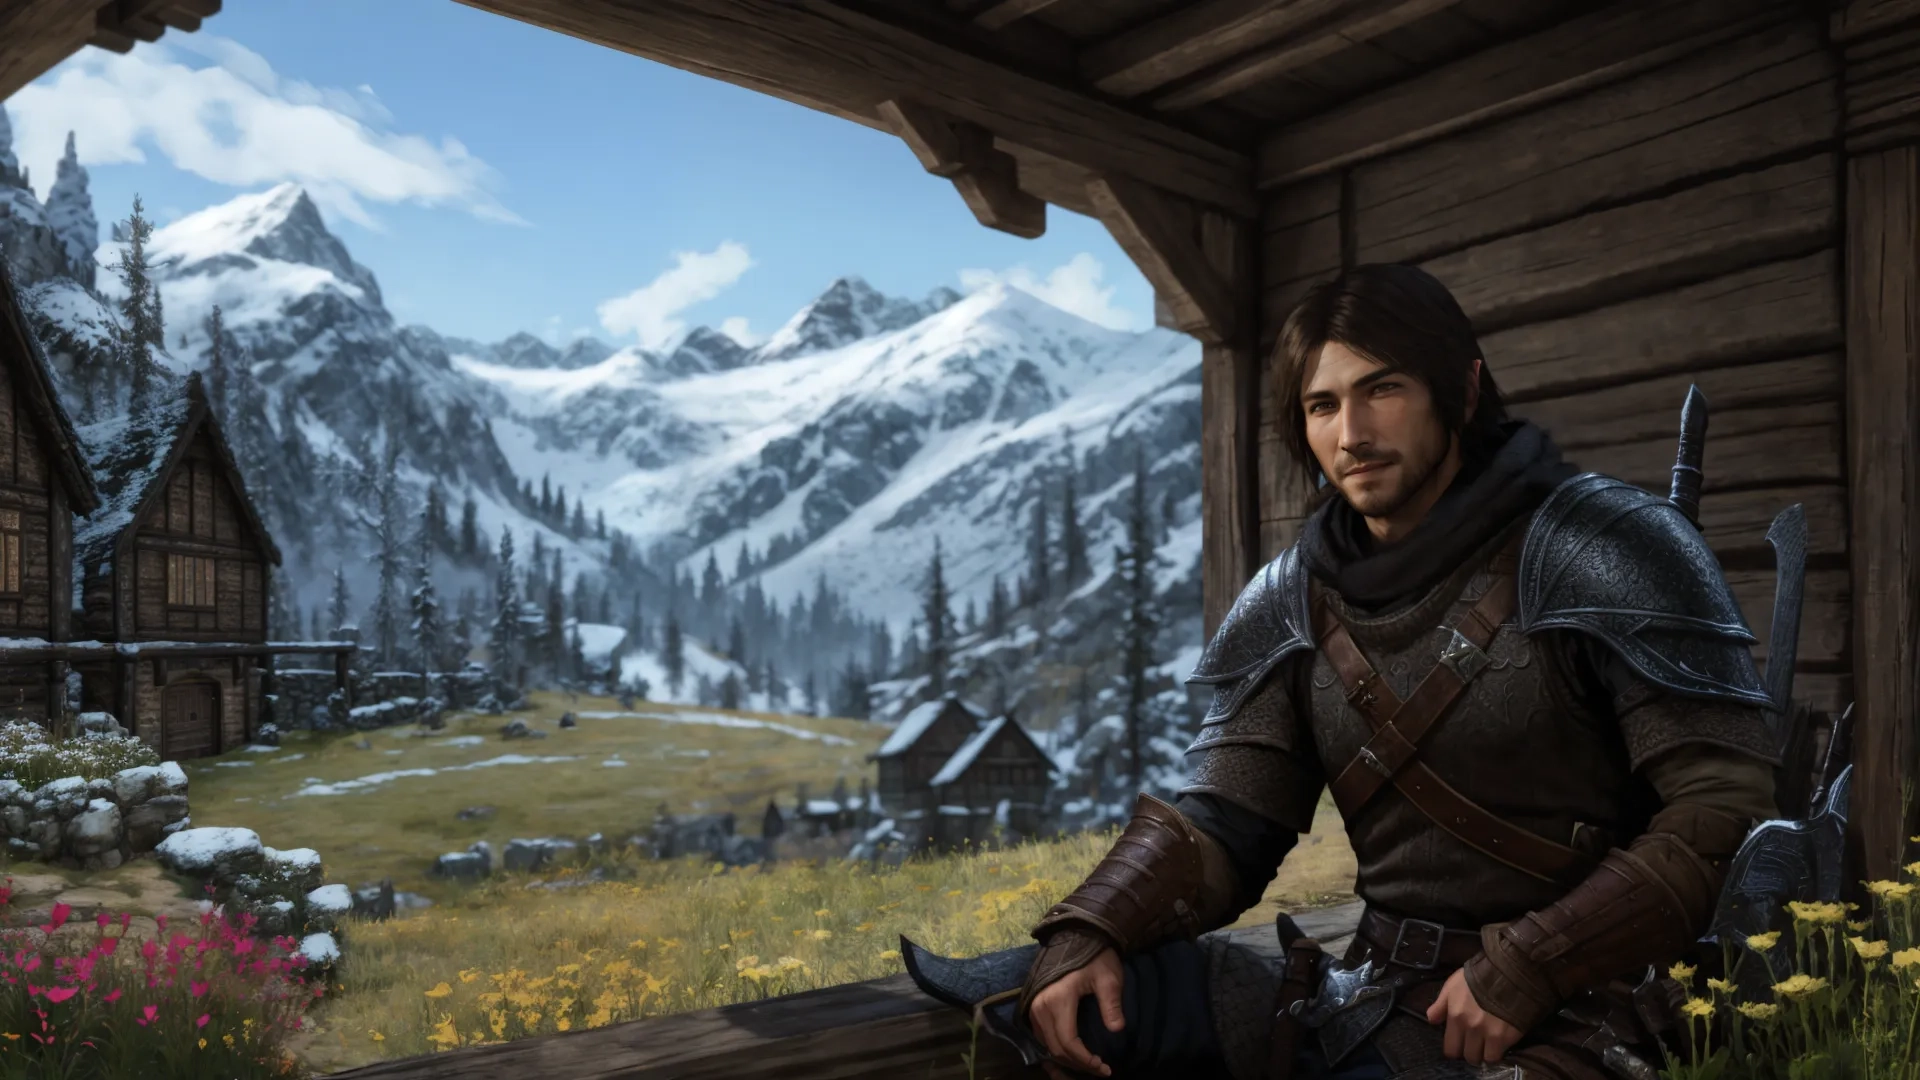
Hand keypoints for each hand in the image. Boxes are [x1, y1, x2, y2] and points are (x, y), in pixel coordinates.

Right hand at [1029, 946, 1123, 1078]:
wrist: (1077, 936)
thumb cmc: (1095, 957)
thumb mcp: (1108, 978)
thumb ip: (1111, 1004)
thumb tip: (1117, 1030)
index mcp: (1058, 1000)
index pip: (1068, 1042)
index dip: (1085, 1060)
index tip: (1104, 1067)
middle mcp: (1041, 1006)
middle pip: (1056, 1048)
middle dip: (1078, 1064)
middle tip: (1100, 1068)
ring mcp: (1035, 1006)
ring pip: (1047, 1044)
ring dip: (1066, 1058)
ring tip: (1089, 1062)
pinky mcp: (1034, 1006)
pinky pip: (1042, 1036)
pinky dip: (1056, 1048)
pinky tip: (1073, 1051)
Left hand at [1425, 967, 1521, 1063]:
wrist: (1510, 972)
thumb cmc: (1480, 976)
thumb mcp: (1454, 985)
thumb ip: (1441, 1004)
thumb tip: (1431, 1020)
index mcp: (1455, 1015)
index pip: (1450, 1048)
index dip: (1455, 1048)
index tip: (1461, 1043)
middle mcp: (1469, 1027)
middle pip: (1467, 1055)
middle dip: (1470, 1051)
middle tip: (1476, 1043)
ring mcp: (1488, 1033)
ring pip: (1482, 1059)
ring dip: (1484, 1054)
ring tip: (1488, 1045)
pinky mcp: (1505, 1037)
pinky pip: (1496, 1056)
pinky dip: (1497, 1053)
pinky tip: (1499, 1044)